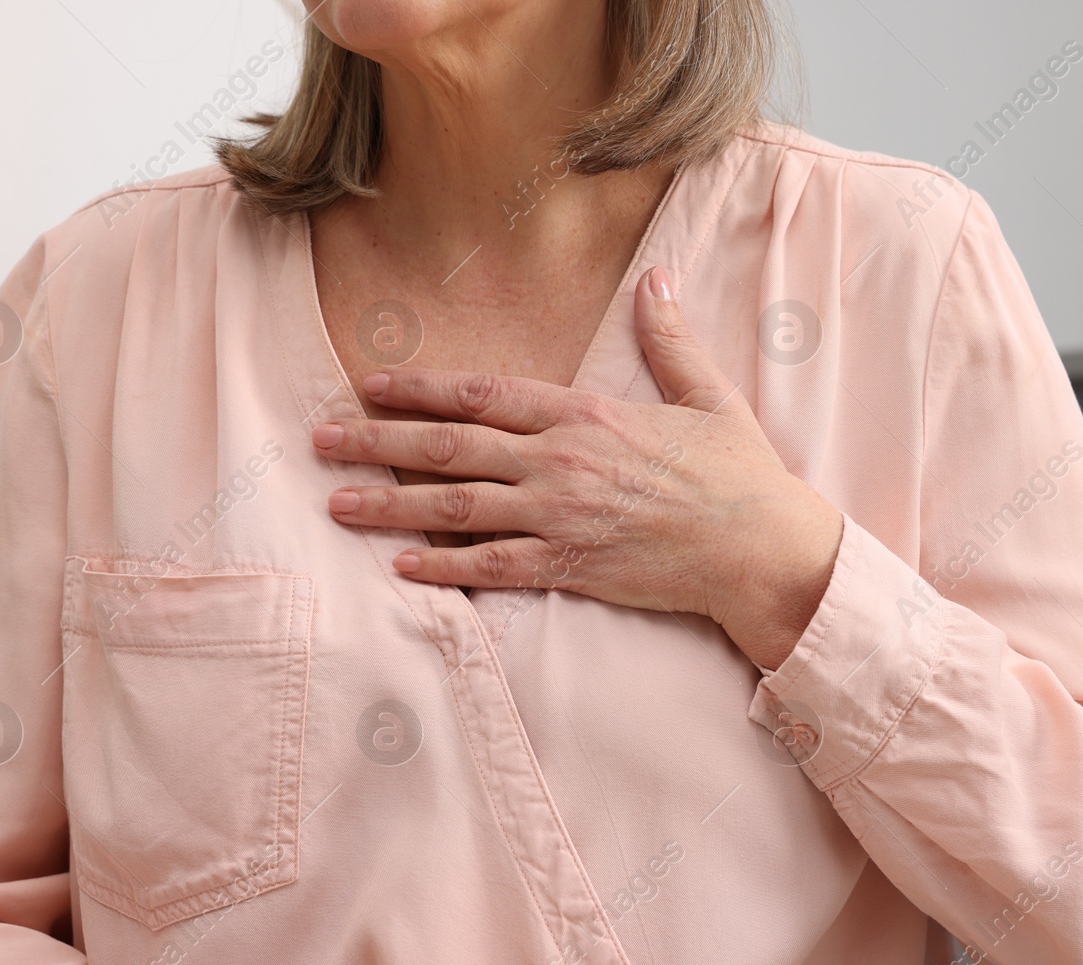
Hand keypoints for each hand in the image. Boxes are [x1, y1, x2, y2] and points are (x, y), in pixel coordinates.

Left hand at [311, 265, 842, 668]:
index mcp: (586, 413)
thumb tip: (660, 277)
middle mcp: (561, 461)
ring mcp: (561, 516)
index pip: (484, 394)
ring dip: (390, 505)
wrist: (762, 549)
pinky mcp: (571, 567)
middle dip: (377, 442)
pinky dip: (445, 569)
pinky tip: (403, 569)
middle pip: (449, 448)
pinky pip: (493, 568)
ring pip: (456, 508)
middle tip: (320, 441)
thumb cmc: (739, 474)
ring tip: (337, 504)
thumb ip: (669, 337)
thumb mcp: (707, 394)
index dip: (421, 390)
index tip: (371, 386)